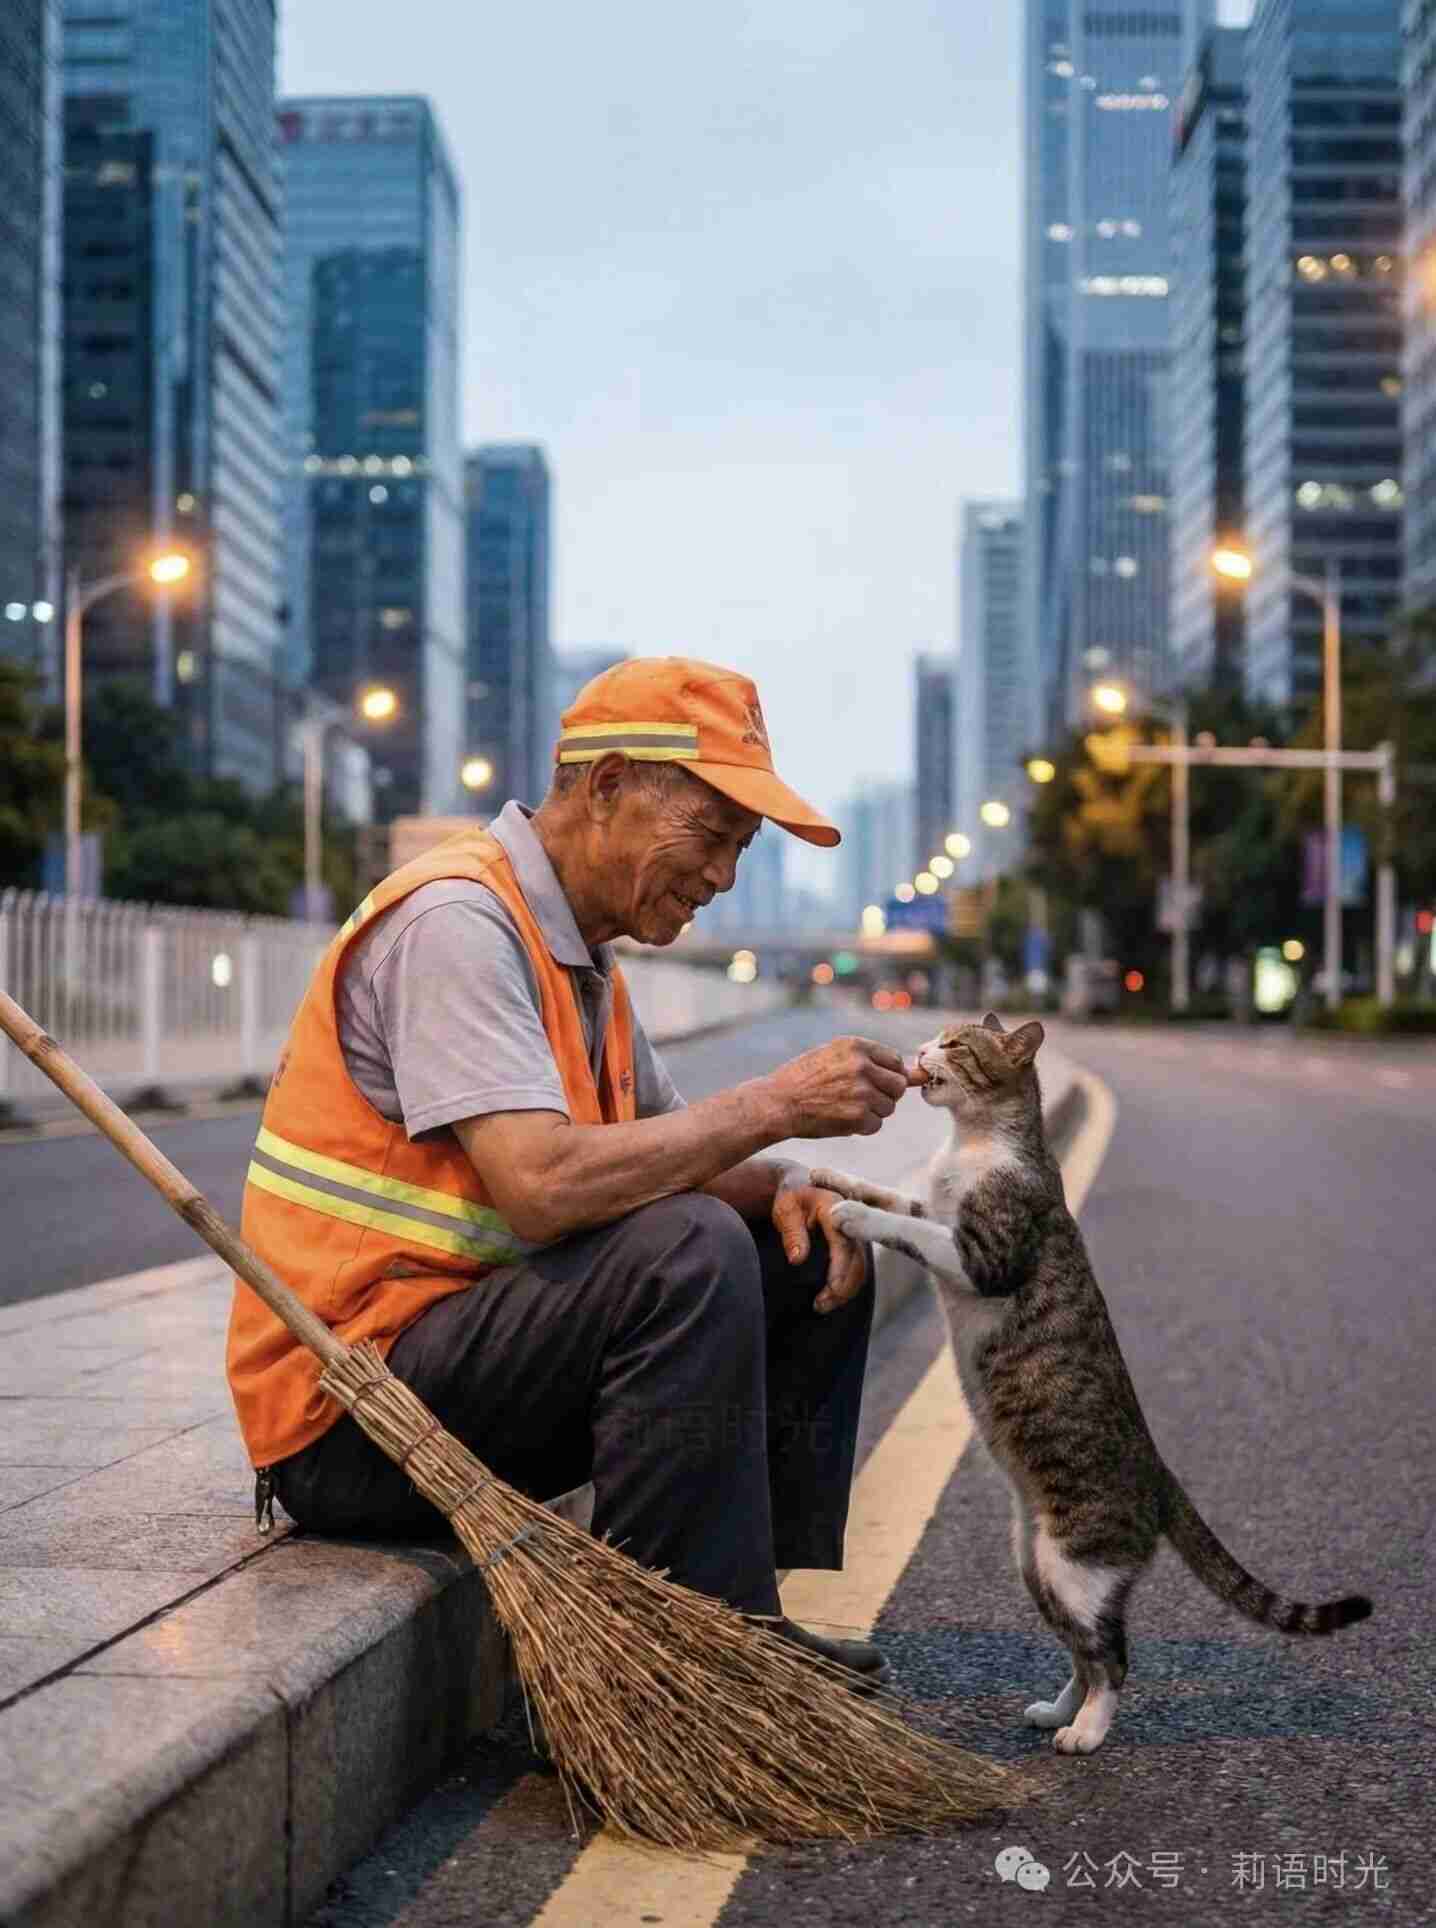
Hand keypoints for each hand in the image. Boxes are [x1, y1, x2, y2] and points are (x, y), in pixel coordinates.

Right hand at [763, 1036, 910, 1138]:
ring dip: (872, 1112)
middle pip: (898, 1086)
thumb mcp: (834, 1056)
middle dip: (884, 1095)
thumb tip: (920, 1075)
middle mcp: (862, 1066)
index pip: (895, 1061)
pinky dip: (862, 1127)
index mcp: (856, 1046)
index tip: (870, 1082)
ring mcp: (861, 1092)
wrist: (777, 1103)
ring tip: (844, 1107)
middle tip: (860, 1098)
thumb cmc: (803, 1079)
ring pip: (888, 1108)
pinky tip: (840, 1119)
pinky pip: (876, 1125)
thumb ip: (873, 1063)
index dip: (886, 1075)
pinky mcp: (858, 1116)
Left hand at [772, 1175, 867, 1314]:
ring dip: (845, 1290)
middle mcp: (851, 1223)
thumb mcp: (785, 1210)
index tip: (831, 1290)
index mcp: (836, 1209)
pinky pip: (856, 1268)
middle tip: (820, 1305)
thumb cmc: (791, 1197)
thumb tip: (798, 1260)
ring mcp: (855, 1234)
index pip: (843, 1244)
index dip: (840, 1269)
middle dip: (843, 1287)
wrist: (801, 1185)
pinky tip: (830, 1297)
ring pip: (859, 1268)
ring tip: (821, 1305)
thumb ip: (792, 1233)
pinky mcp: (853, 1245)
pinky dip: (847, 1285)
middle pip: (857, 1260)